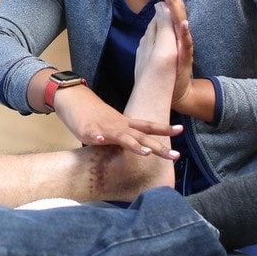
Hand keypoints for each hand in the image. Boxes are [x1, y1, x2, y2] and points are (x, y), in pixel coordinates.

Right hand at [52, 87, 179, 157]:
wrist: (75, 100)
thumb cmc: (95, 116)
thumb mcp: (114, 125)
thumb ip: (125, 136)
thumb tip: (137, 148)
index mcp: (126, 124)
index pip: (149, 126)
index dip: (165, 128)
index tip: (181, 129)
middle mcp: (119, 126)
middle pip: (142, 137)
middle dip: (159, 147)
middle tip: (176, 155)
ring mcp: (105, 128)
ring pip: (122, 137)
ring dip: (134, 145)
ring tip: (146, 153)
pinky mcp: (88, 130)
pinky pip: (94, 135)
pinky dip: (98, 137)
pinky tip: (102, 141)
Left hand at [150, 0, 195, 111]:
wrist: (177, 92)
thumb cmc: (167, 68)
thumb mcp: (161, 43)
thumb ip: (161, 25)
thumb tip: (159, 5)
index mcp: (169, 31)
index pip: (166, 7)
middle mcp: (177, 36)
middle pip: (174, 11)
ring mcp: (182, 47)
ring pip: (180, 24)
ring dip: (177, 9)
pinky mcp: (185, 59)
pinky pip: (185, 44)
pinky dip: (185, 33)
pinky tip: (183, 24)